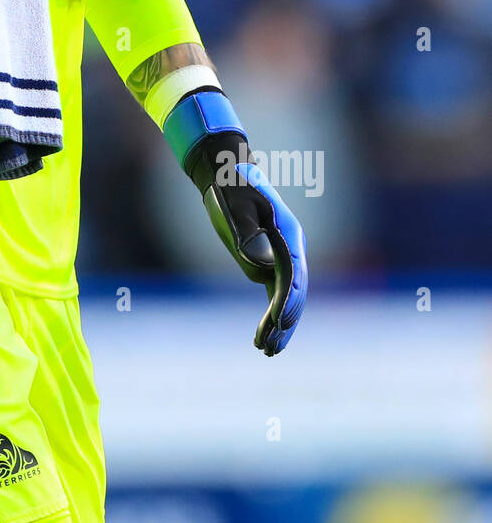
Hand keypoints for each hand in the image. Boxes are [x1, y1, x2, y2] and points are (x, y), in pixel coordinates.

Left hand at [201, 159, 307, 355]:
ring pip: (287, 297)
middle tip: (270, 347)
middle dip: (284, 320)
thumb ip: (245, 228)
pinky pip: (276, 293)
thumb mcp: (233, 201)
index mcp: (287, 232)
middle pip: (295, 291)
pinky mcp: (269, 261)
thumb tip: (258, 260)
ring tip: (267, 352)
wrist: (227, 171)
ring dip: (279, 325)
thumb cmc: (230, 183)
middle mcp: (290, 246)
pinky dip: (271, 315)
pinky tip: (262, 338)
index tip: (278, 322)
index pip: (293, 273)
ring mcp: (282, 256)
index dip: (287, 300)